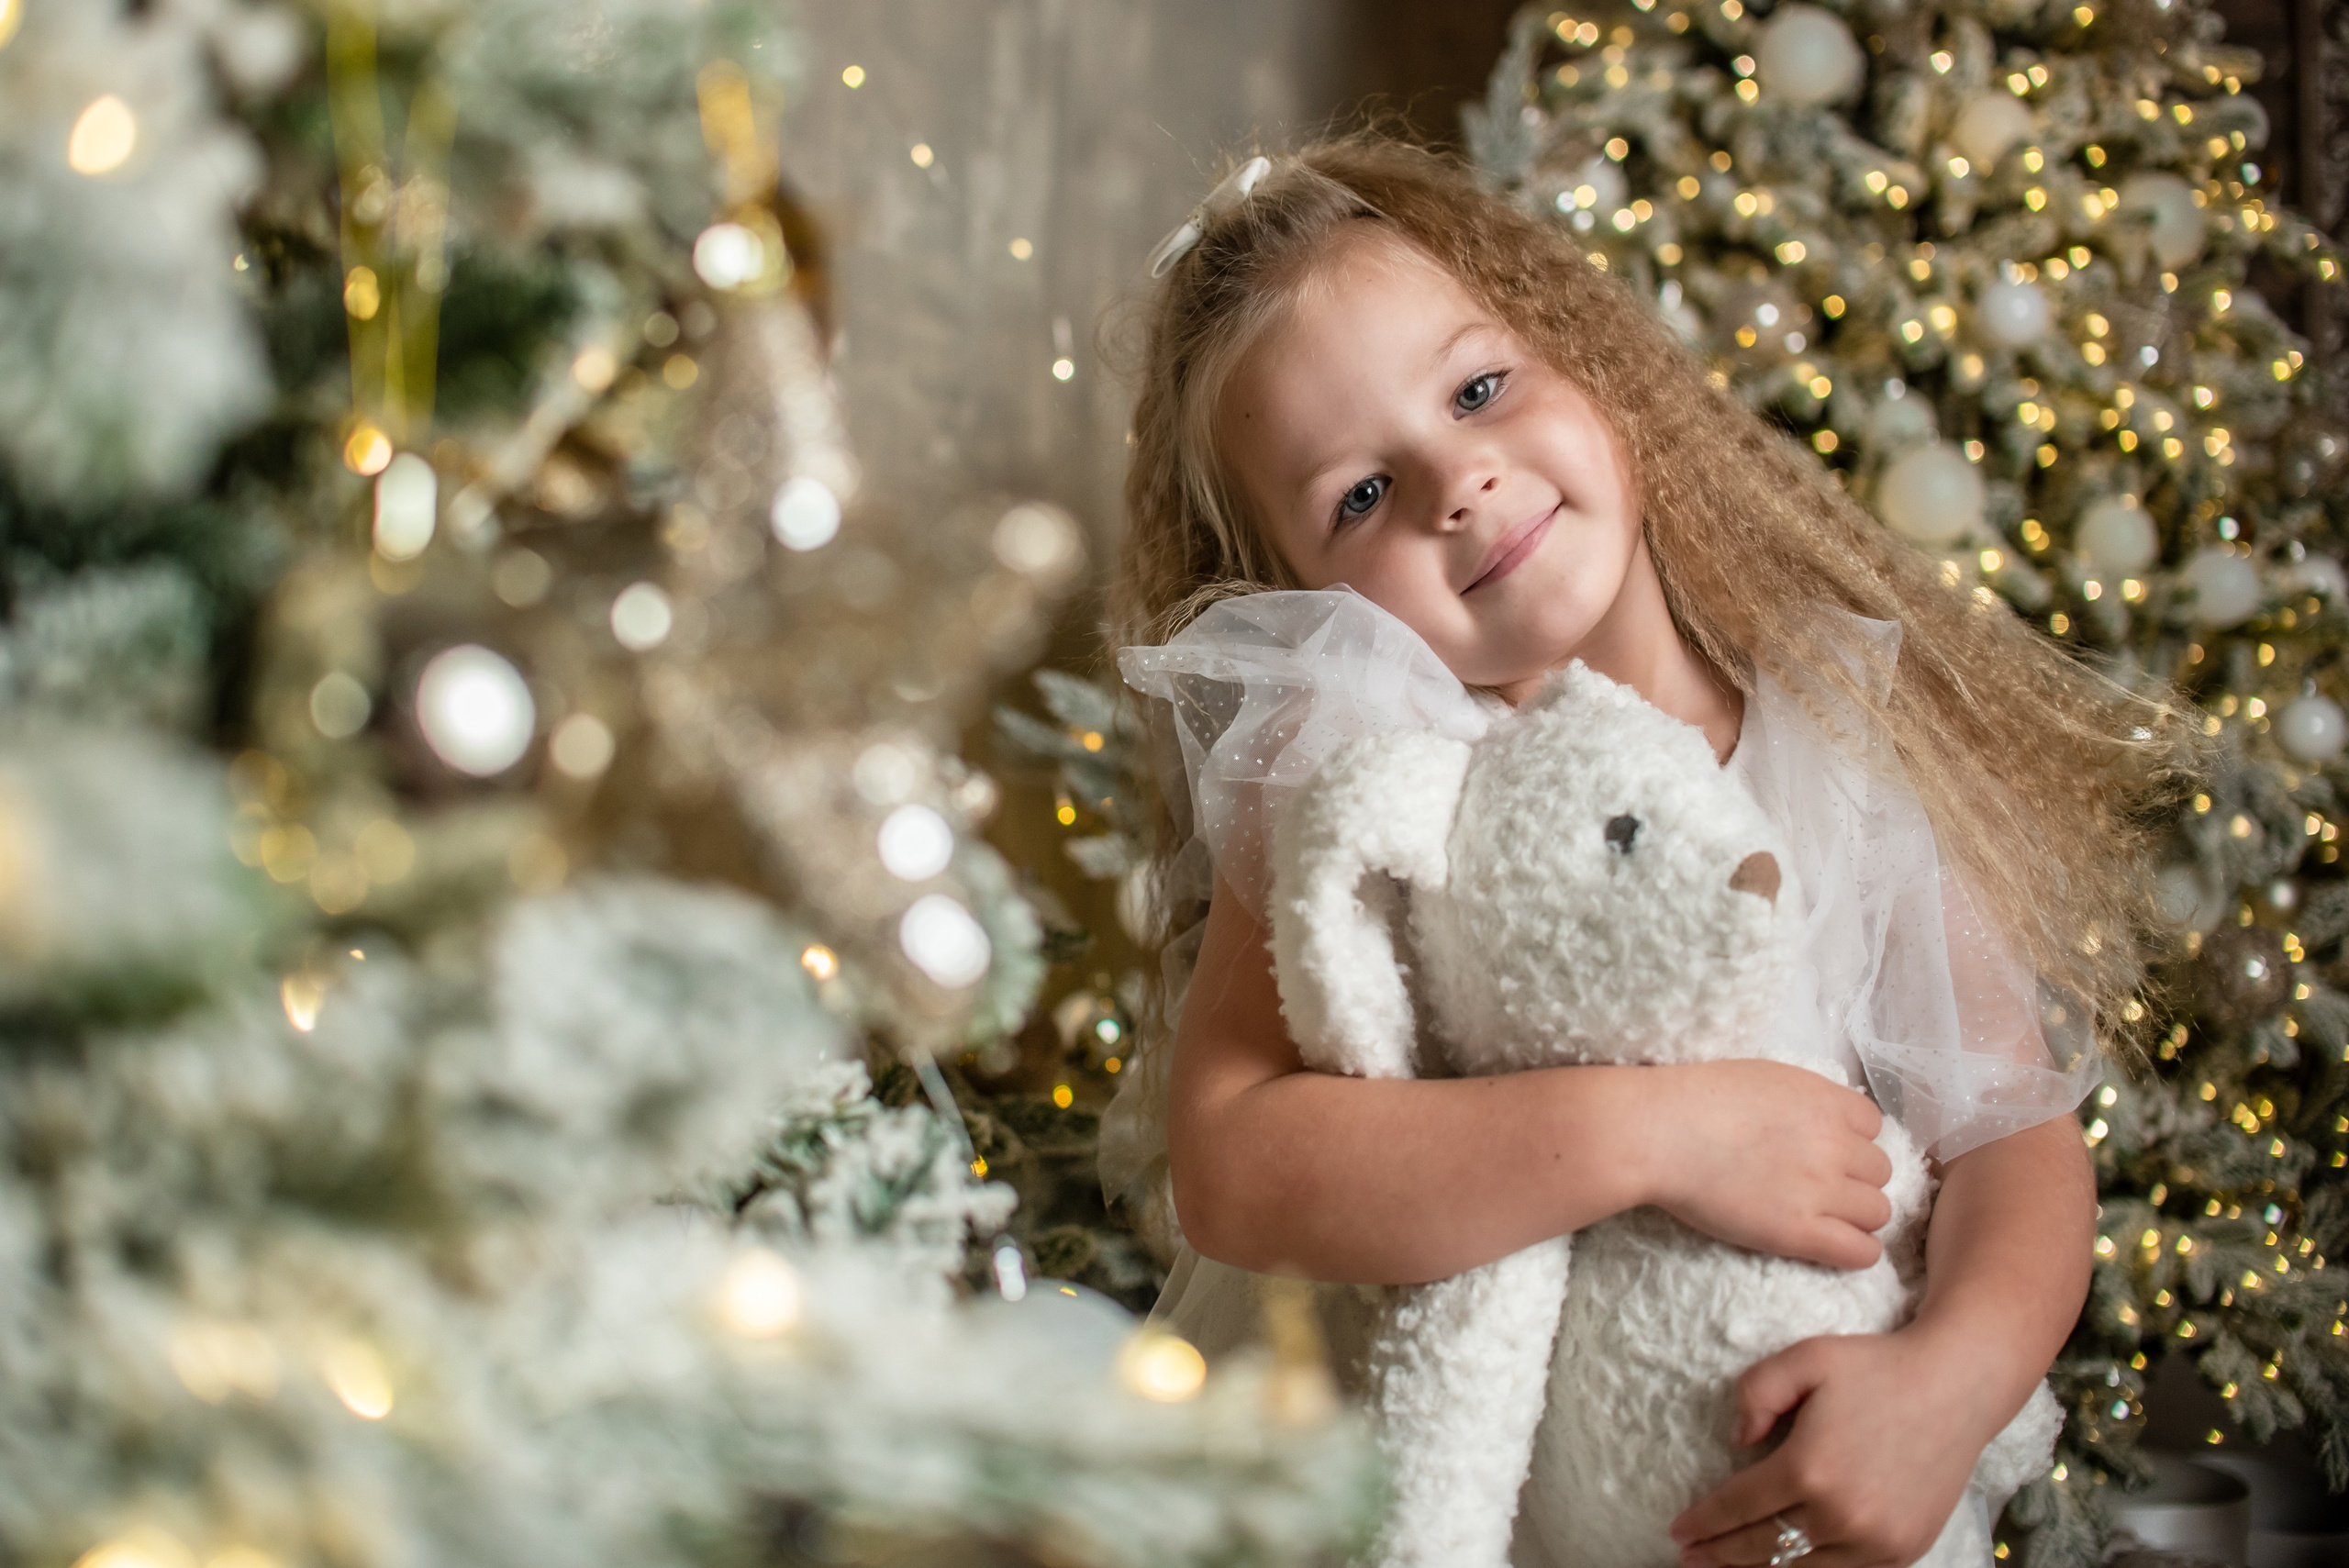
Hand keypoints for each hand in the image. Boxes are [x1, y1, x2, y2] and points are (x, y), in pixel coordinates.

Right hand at [1645, 1060, 1892, 1269]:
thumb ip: (1805, 1098)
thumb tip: (1821, 1118)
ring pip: (1877, 1211)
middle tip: (1816, 1184)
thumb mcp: (1765, 1077)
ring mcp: (1821, 1190)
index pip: (1874, 1126)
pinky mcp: (1800, 1232)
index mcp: (1825, 1100)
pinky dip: (1856, 1251)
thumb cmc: (1696, 1098)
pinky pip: (1862, 1251)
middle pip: (1879, 1170)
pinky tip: (1832, 1245)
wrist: (1661, 1133)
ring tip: (1821, 1215)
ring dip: (1856, 1214)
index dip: (1850, 1139)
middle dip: (1854, 1177)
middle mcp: (1834, 1143)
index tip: (1824, 1148)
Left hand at [1667, 1329, 1999, 1567]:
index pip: (1738, 1508)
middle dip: (1718, 1554)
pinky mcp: (1902, 1551)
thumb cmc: (1877, 1368)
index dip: (1703, 1522)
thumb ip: (1756, 1393)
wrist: (1957, 1387)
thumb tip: (1737, 1440)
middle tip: (1689, 1556)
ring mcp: (1875, 1541)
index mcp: (1808, 1469)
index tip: (1677, 1531)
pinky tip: (1784, 1565)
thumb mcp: (1805, 1358)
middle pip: (1762, 1547)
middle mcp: (1841, 1515)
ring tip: (1725, 1566)